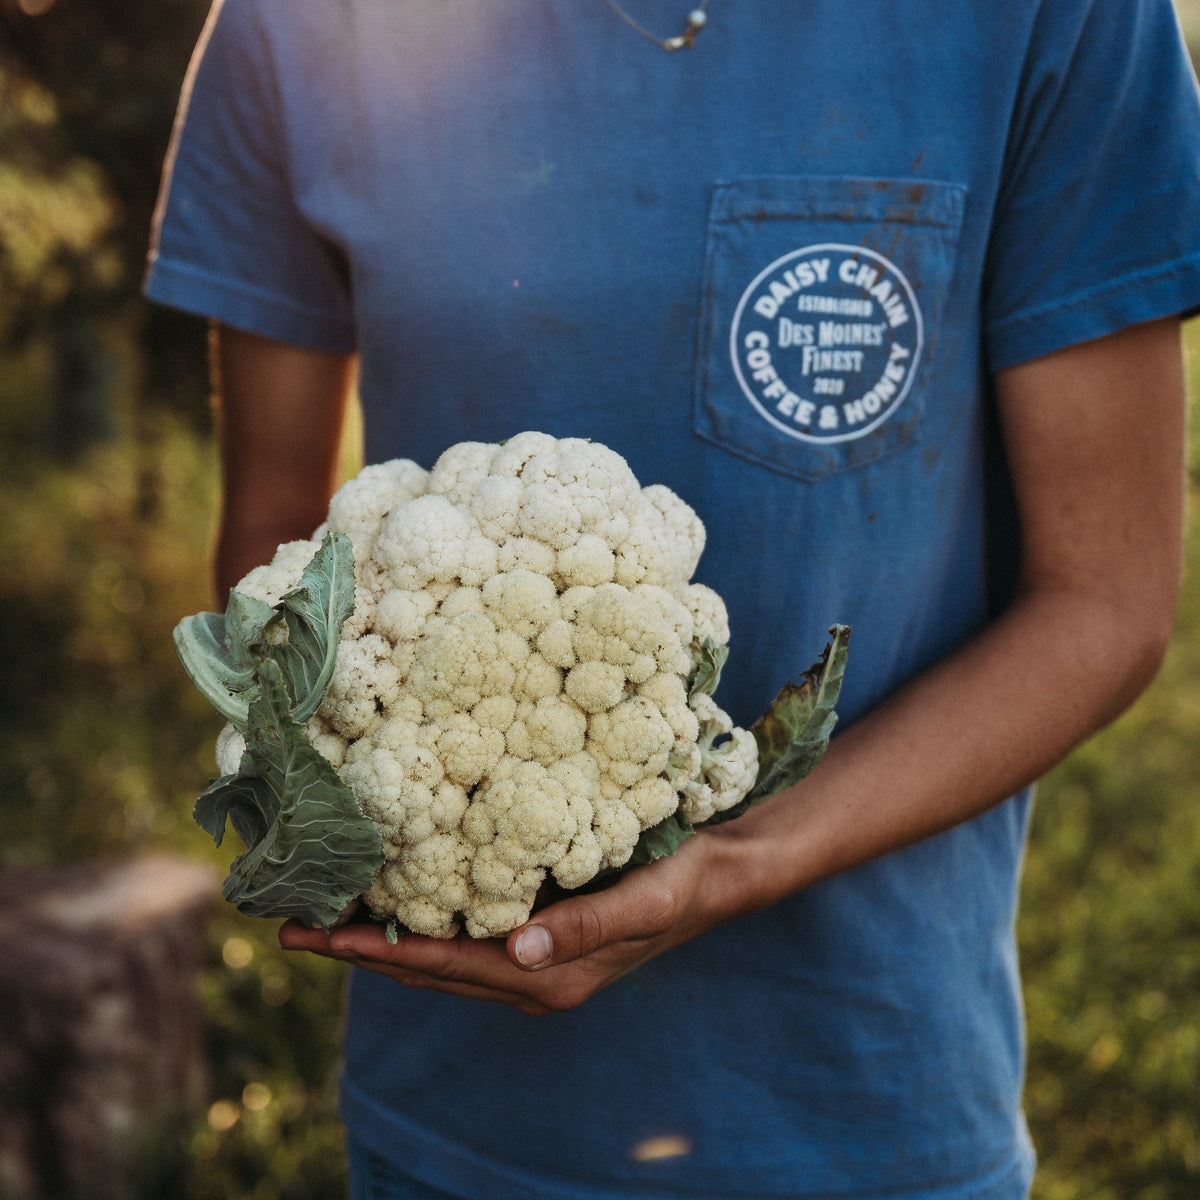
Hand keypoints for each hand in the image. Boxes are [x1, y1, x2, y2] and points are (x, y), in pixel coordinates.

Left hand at [278, 829, 746, 1015]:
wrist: (715, 879)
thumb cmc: (680, 881)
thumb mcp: (641, 900)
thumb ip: (585, 926)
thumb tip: (518, 948)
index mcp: (545, 976)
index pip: (441, 964)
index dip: (374, 951)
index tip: (314, 935)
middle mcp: (529, 976)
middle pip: (425, 967)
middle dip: (358, 949)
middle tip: (290, 927)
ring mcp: (532, 961)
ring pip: (437, 956)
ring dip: (381, 940)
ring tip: (323, 919)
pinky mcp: (538, 937)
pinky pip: (461, 938)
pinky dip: (418, 925)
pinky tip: (396, 902)